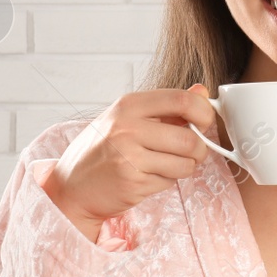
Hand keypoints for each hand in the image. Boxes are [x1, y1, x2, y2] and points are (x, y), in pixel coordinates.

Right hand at [43, 85, 215, 241]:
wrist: (72, 186)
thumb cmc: (103, 149)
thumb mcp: (128, 118)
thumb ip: (167, 106)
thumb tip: (202, 91)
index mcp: (128, 105)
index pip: (181, 100)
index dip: (204, 112)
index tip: (205, 122)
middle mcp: (127, 127)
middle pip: (190, 139)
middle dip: (199, 149)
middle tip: (191, 152)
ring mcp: (129, 156)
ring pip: (185, 163)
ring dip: (184, 167)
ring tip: (165, 164)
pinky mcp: (133, 182)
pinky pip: (170, 182)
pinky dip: (166, 181)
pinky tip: (147, 177)